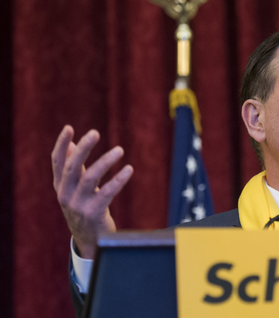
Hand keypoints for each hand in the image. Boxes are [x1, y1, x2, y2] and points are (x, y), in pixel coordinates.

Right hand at [52, 126, 132, 258]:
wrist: (90, 242)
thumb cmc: (85, 210)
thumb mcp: (76, 190)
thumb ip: (75, 168)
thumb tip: (74, 143)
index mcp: (60, 187)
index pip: (57, 162)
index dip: (62, 145)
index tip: (69, 128)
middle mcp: (65, 195)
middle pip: (72, 167)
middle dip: (83, 149)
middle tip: (95, 132)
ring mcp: (78, 206)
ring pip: (90, 178)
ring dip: (105, 161)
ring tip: (120, 150)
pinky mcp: (93, 214)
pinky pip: (107, 193)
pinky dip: (118, 180)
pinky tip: (128, 169)